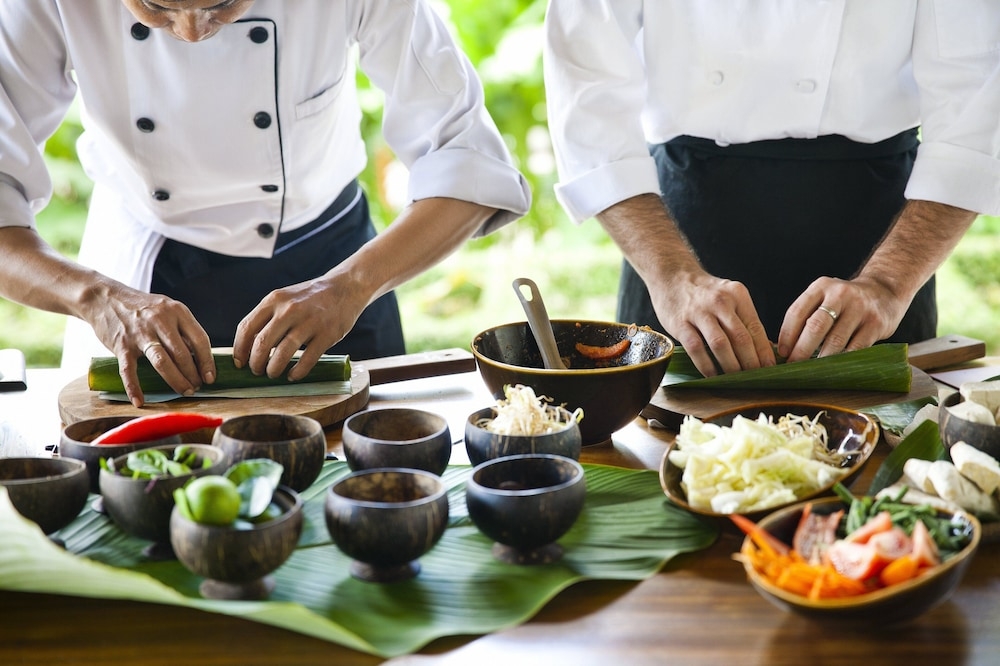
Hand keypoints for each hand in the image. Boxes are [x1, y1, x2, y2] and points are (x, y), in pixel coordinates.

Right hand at [89, 288, 215, 406]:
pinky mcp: (121, 344)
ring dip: (176, 380)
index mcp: (177, 311)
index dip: (207, 361)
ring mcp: (140, 333)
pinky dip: (134, 388)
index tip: (210, 377)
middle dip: (193, 375)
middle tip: (196, 388)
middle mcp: (160, 320)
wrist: (105, 297)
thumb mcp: (167, 310)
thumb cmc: (142, 308)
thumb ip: (182, 330)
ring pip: (162, 362)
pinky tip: (140, 401)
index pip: (200, 339)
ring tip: (184, 391)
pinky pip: (129, 370)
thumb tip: (199, 358)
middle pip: (182, 354)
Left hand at [232, 277, 361, 381]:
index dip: (240, 349)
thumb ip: (269, 317)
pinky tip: (293, 375)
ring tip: (273, 374)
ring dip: (274, 369)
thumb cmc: (310, 298)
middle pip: (262, 343)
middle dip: (255, 363)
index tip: (239, 363)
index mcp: (274, 300)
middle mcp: (289, 310)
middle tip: (257, 371)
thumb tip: (250, 347)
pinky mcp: (327, 334)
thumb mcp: (285, 299)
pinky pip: (307, 359)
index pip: (247, 328)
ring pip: (283, 353)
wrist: (345, 288)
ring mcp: (309, 322)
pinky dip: (297, 372)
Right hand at [651, 272, 776, 376]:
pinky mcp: (680, 323)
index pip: (756, 328)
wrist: (672, 276)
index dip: (764, 352)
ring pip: (720, 344)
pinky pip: (696, 348)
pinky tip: (711, 375)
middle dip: (750, 363)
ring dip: (730, 366)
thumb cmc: (705, 294)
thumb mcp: (729, 298)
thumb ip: (743, 320)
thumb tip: (764, 350)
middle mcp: (720, 302)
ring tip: (735, 379)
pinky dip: (706, 365)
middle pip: (741, 338)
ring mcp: (699, 312)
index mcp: (738, 295)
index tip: (769, 369)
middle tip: (754, 379)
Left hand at [776, 275, 903, 361]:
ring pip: (835, 340)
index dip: (787, 335)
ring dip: (821, 359)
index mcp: (821, 287)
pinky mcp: (876, 323)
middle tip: (794, 366)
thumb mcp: (825, 298)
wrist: (885, 290)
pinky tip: (835, 369)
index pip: (797, 312)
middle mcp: (840, 294)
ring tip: (812, 371)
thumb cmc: (846, 302)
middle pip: (815, 326)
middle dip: (801, 350)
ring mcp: (860, 308)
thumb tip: (785, 348)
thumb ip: (807, 316)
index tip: (782, 353)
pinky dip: (843, 361)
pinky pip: (856, 348)